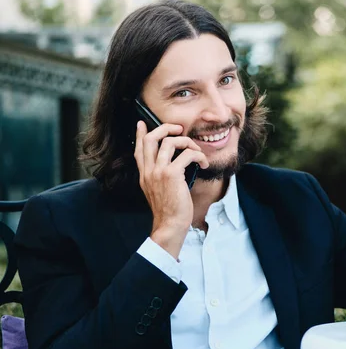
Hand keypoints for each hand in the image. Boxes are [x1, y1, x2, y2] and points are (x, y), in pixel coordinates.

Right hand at [134, 121, 208, 257]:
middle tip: (178, 129)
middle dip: (165, 128)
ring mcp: (158, 171)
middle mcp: (149, 171)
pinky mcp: (172, 174)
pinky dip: (198, 155)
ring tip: (196, 151)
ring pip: (169, 142)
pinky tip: (204, 163)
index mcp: (144, 174)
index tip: (141, 123)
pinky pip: (187, 154)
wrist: (170, 225)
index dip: (140, 134)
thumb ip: (160, 177)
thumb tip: (174, 165)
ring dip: (187, 142)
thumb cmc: (170, 211)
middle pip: (151, 138)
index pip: (138, 149)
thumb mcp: (158, 191)